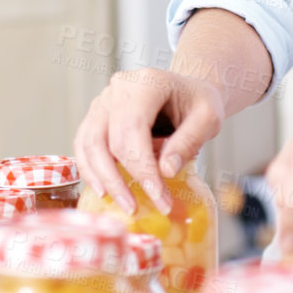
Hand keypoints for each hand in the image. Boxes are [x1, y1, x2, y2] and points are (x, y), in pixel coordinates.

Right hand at [73, 68, 225, 214]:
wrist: (187, 90)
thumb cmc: (197, 101)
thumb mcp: (208, 118)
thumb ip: (189, 141)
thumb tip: (165, 171)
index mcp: (146, 84)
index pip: (133, 129)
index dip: (143, 168)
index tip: (160, 199)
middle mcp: (118, 89)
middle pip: (106, 139)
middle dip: (120, 180)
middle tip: (137, 209)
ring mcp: (102, 101)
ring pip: (89, 144)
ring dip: (101, 178)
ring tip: (121, 204)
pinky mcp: (96, 117)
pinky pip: (84, 145)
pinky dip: (90, 170)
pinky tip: (104, 190)